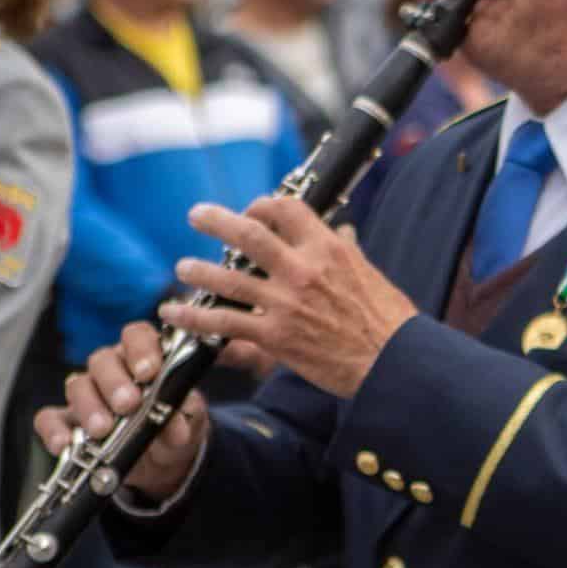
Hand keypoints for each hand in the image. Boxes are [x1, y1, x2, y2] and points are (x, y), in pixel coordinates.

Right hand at [33, 321, 208, 501]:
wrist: (163, 461)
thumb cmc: (175, 428)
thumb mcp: (188, 423)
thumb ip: (183, 418)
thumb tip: (174, 423)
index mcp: (144, 358)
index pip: (137, 336)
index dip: (142, 349)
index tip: (149, 372)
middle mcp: (112, 370)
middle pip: (102, 359)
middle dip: (114, 382)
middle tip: (128, 405)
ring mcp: (87, 395)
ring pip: (77, 385)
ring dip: (89, 406)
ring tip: (103, 430)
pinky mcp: (68, 422)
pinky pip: (50, 418)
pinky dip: (54, 430)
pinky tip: (65, 444)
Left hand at [160, 199, 417, 397]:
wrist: (392, 363)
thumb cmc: (388, 320)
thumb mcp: (371, 275)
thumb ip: (348, 252)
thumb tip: (344, 232)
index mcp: (330, 249)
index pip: (287, 209)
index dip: (263, 205)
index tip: (253, 211)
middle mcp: (304, 269)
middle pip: (249, 233)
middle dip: (216, 221)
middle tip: (197, 215)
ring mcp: (286, 302)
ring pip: (227, 278)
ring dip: (198, 271)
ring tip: (184, 267)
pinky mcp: (274, 335)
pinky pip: (223, 322)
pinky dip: (193, 316)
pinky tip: (174, 312)